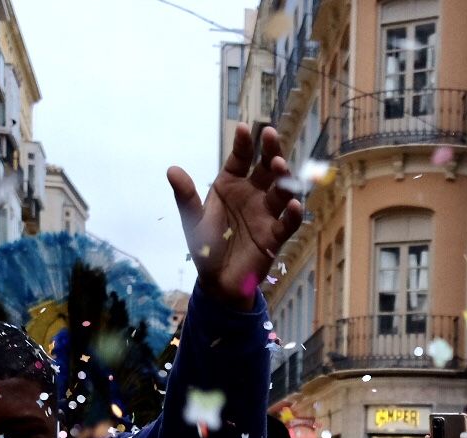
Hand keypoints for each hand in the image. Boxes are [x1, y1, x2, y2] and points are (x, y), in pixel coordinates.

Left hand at [168, 124, 304, 312]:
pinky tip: (295, 205)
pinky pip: (288, 223)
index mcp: (231, 185)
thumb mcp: (193, 220)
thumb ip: (186, 197)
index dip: (243, 144)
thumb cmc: (206, 247)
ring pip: (279, 191)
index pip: (240, 159)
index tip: (243, 128)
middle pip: (265, 169)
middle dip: (270, 151)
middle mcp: (252, 195)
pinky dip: (294, 215)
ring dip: (282, 179)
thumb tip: (172, 170)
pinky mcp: (275, 236)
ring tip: (279, 166)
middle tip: (271, 136)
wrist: (217, 281)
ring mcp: (266, 214)